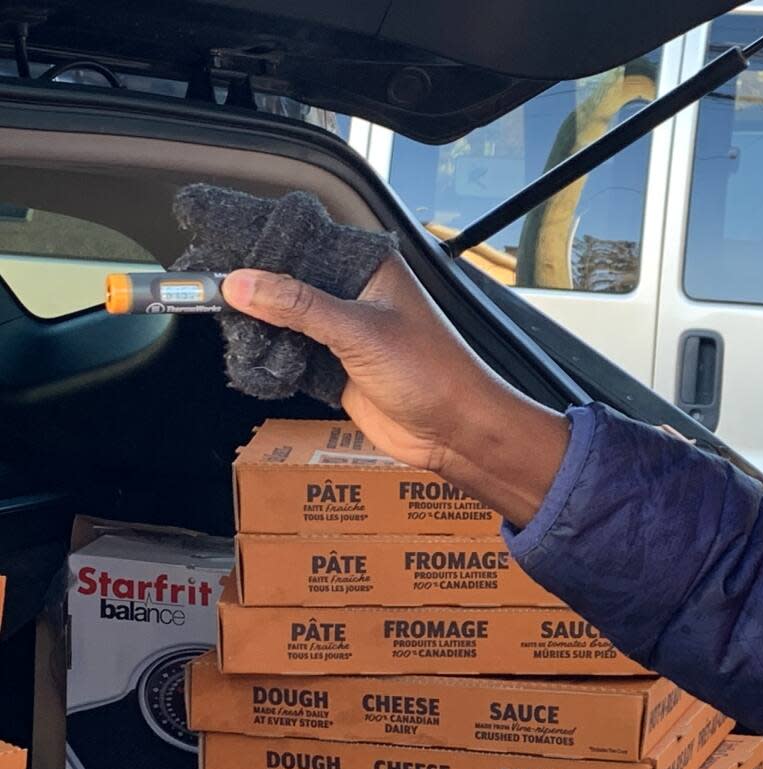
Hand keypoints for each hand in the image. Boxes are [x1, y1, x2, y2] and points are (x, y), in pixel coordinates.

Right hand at [222, 256, 569, 524]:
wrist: (453, 431)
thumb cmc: (431, 373)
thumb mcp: (360, 332)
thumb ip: (299, 306)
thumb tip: (243, 283)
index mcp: (368, 267)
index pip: (303, 241)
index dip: (259, 242)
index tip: (213, 238)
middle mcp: (354, 294)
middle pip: (287, 280)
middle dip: (251, 286)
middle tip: (204, 285)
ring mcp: (344, 331)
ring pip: (284, 318)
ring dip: (257, 324)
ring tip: (221, 320)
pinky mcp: (336, 366)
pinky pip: (290, 352)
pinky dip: (269, 354)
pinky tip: (248, 352)